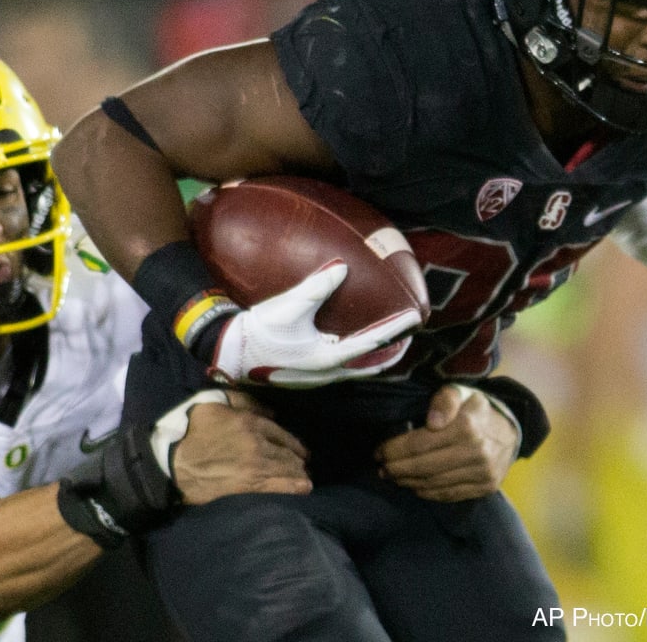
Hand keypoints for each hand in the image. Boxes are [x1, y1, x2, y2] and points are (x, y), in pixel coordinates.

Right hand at [169, 390, 311, 504]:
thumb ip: (243, 401)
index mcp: (250, 422)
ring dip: (298, 473)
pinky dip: (294, 486)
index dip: (294, 443)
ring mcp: (256, 466)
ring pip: (287, 469)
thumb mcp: (215, 403)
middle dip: (298, 459)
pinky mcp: (250, 485)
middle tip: (303, 464)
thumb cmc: (191, 430)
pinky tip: (304, 488)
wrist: (174, 462)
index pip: (282, 433)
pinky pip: (279, 486)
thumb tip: (271, 412)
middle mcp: (258, 443)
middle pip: (288, 453)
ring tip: (304, 477)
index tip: (301, 450)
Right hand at [210, 262, 420, 387]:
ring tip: (386, 347)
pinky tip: (347, 347)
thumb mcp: (289, 306)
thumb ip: (317, 287)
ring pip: (354, 370)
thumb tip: (342, 268)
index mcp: (327, 358)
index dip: (394, 330)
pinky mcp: (305, 375)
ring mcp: (315, 378)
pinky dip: (354, 359)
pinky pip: (339, 368)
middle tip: (407, 340)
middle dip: (390, 353)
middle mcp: (326, 373)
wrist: (232, 353)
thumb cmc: (260, 331)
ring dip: (373, 359)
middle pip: (369, 365)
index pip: (371, 343)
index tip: (414, 319)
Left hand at [375, 384, 516, 501]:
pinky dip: (429, 492)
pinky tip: (416, 486)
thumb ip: (444, 400)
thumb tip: (432, 422)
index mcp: (466, 427)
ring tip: (394, 477)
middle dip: (396, 469)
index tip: (378, 452)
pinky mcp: (486, 487)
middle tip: (382, 468)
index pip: (418, 444)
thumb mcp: (460, 392)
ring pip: (435, 484)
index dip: (393, 450)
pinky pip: (450, 495)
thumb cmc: (475, 408)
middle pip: (423, 467)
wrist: (512, 429)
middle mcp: (476, 452)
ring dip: (409, 483)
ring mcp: (483, 473)